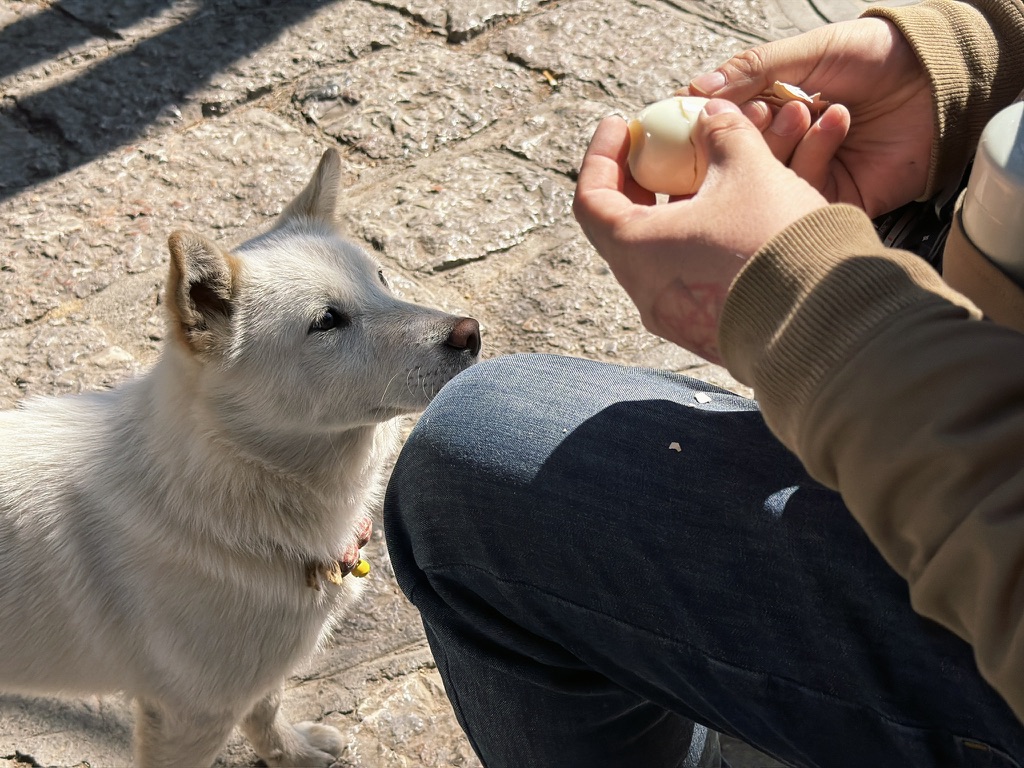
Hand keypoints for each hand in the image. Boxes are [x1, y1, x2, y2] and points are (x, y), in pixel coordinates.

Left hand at [573, 101, 826, 363]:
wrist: (826, 317)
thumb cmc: (775, 240)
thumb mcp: (748, 168)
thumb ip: (723, 131)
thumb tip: (711, 113)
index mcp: (635, 250)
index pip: (590, 199)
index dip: (602, 154)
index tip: (621, 125)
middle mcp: (645, 291)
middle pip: (621, 227)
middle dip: (639, 182)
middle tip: (657, 149)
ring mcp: (674, 316)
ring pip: (659, 252)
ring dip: (675, 211)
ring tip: (702, 177)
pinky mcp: (706, 330)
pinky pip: (688, 276)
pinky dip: (697, 241)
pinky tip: (728, 217)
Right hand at [682, 17, 932, 216]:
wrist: (939, 79)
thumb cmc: (877, 56)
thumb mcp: (808, 52)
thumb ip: (752, 70)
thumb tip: (696, 88)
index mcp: (773, 108)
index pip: (726, 125)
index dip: (716, 120)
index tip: (711, 111)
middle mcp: (786, 144)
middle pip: (742, 155)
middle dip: (750, 133)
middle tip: (762, 112)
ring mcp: (808, 173)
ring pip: (769, 175)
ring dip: (785, 140)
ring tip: (808, 109)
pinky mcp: (833, 197)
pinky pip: (804, 191)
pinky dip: (815, 156)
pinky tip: (837, 122)